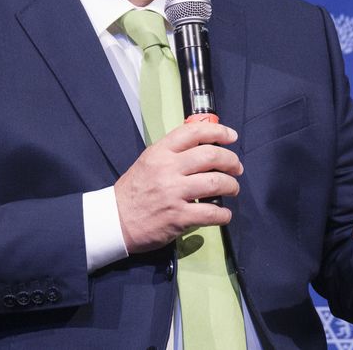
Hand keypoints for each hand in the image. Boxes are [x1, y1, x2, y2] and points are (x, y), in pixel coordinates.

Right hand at [114, 120, 243, 252]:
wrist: (115, 220)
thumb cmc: (135, 190)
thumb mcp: (149, 161)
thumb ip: (172, 152)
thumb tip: (204, 145)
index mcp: (160, 152)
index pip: (194, 132)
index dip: (219, 132)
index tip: (232, 137)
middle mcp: (168, 169)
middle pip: (211, 156)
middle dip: (231, 161)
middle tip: (236, 168)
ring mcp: (173, 193)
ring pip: (216, 183)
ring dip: (231, 186)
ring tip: (233, 189)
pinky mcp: (178, 217)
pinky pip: (211, 213)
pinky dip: (223, 214)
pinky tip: (224, 214)